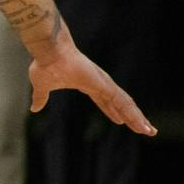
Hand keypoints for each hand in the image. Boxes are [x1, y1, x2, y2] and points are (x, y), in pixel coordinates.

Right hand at [29, 37, 154, 134]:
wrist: (49, 52)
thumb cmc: (45, 65)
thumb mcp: (42, 87)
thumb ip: (41, 98)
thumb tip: (34, 109)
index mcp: (88, 85)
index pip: (106, 102)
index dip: (114, 112)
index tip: (122, 122)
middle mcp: (100, 84)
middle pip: (121, 104)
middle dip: (133, 117)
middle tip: (146, 129)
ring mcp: (104, 84)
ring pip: (126, 105)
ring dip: (138, 118)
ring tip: (149, 131)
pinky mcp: (104, 85)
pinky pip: (122, 102)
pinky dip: (132, 113)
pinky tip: (140, 123)